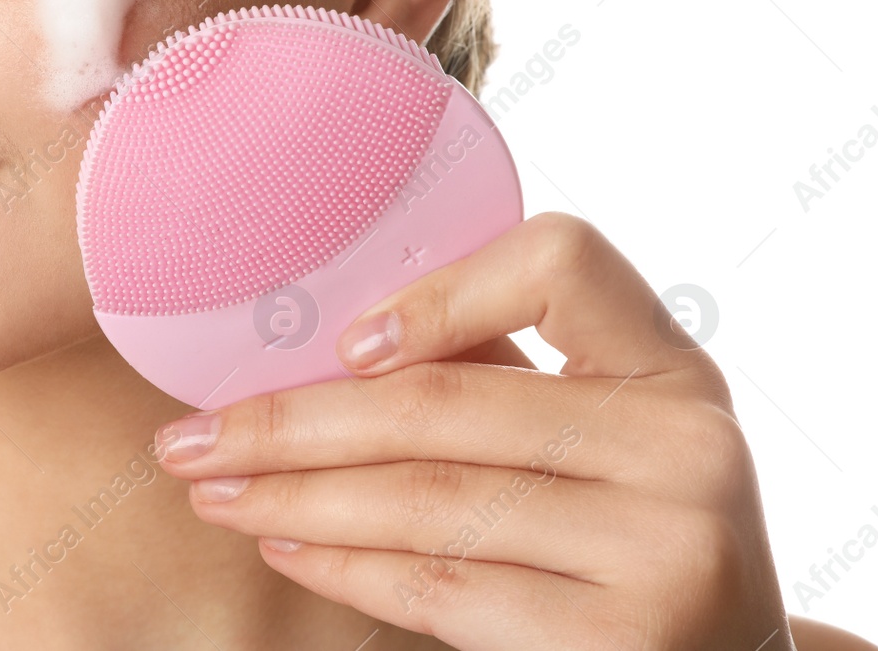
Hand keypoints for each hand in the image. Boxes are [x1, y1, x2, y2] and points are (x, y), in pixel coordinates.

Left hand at [153, 211, 793, 650]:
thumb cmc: (626, 526)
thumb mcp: (600, 432)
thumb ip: (500, 374)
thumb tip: (319, 338)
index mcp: (672, 368)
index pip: (561, 264)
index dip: (438, 295)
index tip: (343, 340)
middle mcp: (685, 449)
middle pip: (443, 404)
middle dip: (289, 420)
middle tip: (192, 434)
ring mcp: (663, 552)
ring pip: (422, 503)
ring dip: (290, 496)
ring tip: (212, 488)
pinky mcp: (618, 642)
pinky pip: (437, 587)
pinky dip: (341, 566)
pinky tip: (282, 547)